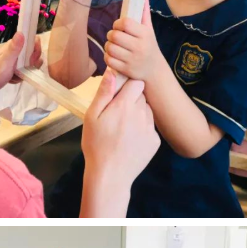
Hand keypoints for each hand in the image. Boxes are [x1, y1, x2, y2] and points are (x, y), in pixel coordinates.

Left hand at [0, 31, 41, 94]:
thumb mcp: (5, 61)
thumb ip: (14, 48)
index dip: (36, 49)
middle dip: (32, 63)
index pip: (33, 40)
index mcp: (14, 45)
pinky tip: (12, 79)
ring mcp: (15, 60)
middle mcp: (16, 51)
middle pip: (33, 52)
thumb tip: (21, 32)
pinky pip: (25, 72)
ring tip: (16, 76)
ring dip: (26, 72)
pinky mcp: (15, 69)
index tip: (31, 59)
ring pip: (30, 63)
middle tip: (22, 70)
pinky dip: (21, 77)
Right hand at [82, 70, 159, 187]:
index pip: (136, 82)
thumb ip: (104, 93)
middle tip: (117, 115)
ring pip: (147, 111)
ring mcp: (151, 128)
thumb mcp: (92, 117)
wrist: (110, 176)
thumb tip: (113, 71)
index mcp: (125, 105)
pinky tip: (130, 141)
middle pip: (142, 97)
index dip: (128, 85)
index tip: (119, 94)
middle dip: (132, 100)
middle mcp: (142, 114)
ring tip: (123, 129)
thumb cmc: (96, 146)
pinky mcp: (155, 141)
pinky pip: (150, 128)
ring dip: (138, 114)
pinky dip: (142, 130)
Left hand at [104, 0, 163, 82]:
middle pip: (114, 36)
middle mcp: (139, 47)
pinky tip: (113, 55)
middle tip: (114, 36)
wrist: (154, 70)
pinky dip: (108, 56)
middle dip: (111, 34)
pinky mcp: (126, 69)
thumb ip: (144, 13)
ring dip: (108, 45)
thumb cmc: (149, 46)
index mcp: (145, 34)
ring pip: (110, 48)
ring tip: (113, 45)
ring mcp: (132, 59)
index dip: (118, 23)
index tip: (119, 26)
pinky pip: (109, 60)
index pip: (125, 23)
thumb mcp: (149, 30)